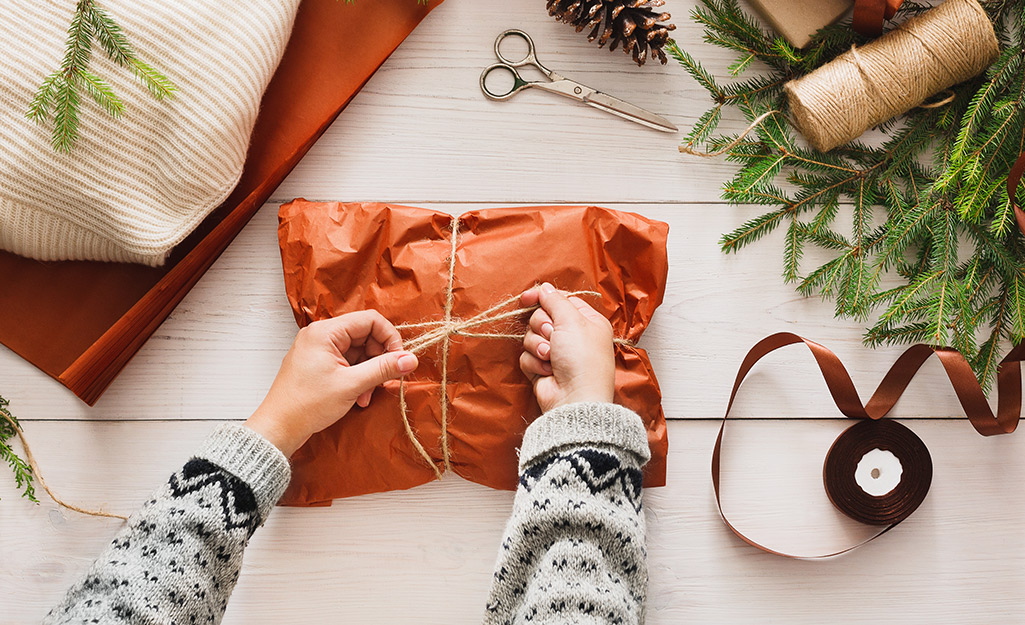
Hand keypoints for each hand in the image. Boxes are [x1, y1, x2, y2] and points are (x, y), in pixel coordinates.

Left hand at [245, 310, 417, 455]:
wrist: (279, 427)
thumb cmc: (308, 405)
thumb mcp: (351, 385)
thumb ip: (383, 369)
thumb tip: (411, 359)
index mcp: (325, 332)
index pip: (370, 320)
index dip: (390, 338)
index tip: (399, 360)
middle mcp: (321, 334)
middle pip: (365, 335)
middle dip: (379, 359)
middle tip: (383, 382)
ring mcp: (319, 348)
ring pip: (358, 351)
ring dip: (369, 371)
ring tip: (367, 395)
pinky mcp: (318, 362)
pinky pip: (347, 361)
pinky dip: (357, 376)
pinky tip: (359, 396)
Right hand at [519, 283, 615, 412]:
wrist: (575, 397)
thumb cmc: (582, 358)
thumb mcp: (572, 321)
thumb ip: (555, 301)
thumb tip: (544, 287)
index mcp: (586, 321)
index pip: (559, 301)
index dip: (542, 298)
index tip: (526, 298)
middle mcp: (572, 336)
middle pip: (541, 317)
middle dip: (542, 326)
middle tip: (552, 336)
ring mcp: (556, 353)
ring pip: (531, 336)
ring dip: (538, 345)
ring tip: (550, 357)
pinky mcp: (542, 368)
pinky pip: (527, 356)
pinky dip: (534, 362)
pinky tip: (547, 371)